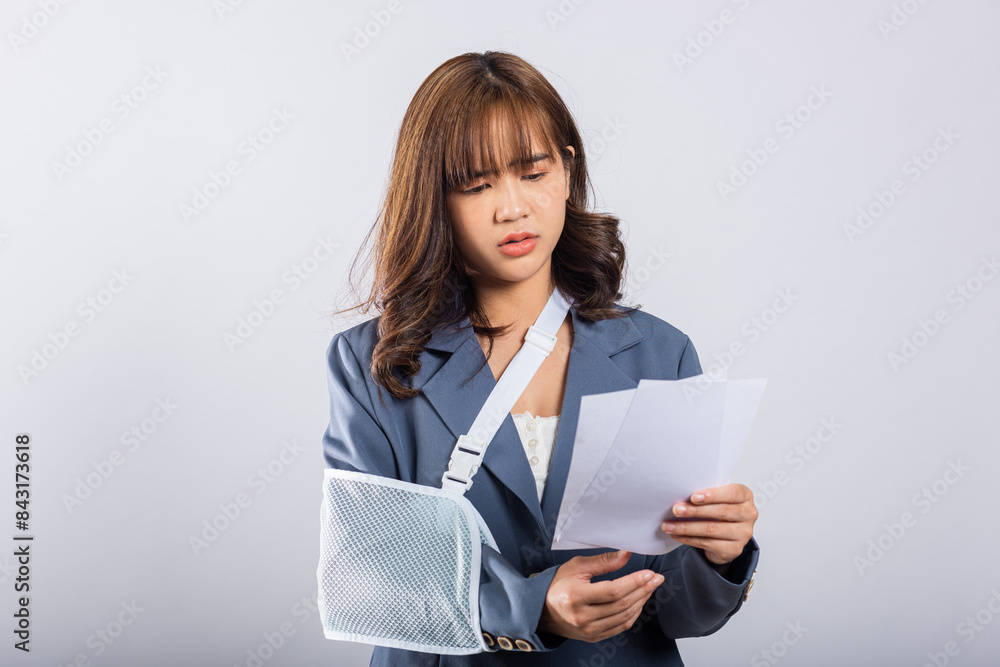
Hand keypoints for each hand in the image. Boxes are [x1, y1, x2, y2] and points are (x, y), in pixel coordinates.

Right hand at [537, 550, 663, 642]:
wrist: (541, 610)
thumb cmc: (558, 584)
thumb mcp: (576, 566)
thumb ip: (602, 561)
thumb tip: (626, 555)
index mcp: (576, 596)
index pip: (612, 591)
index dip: (634, 582)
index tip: (648, 573)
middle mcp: (582, 616)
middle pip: (622, 604)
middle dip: (643, 590)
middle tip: (656, 578)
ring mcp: (588, 630)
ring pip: (624, 617)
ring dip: (641, 601)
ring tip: (650, 588)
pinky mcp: (593, 637)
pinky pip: (620, 627)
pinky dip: (633, 614)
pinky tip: (639, 602)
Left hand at [661, 483, 757, 565]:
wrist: (726, 535)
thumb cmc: (719, 510)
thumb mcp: (717, 498)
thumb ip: (706, 494)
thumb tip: (681, 494)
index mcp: (745, 496)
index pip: (732, 493)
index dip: (713, 495)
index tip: (693, 497)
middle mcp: (749, 514)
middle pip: (721, 512)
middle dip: (695, 511)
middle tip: (676, 510)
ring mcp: (744, 534)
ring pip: (712, 529)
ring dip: (687, 527)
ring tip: (669, 525)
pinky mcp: (734, 549)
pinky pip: (707, 543)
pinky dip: (688, 539)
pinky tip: (676, 534)